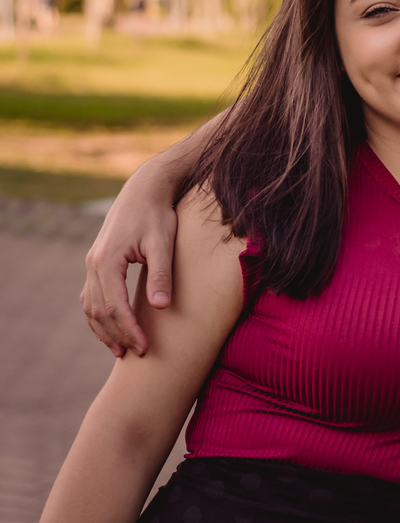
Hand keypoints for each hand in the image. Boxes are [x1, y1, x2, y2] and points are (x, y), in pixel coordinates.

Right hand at [81, 172, 178, 356]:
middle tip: (137, 354)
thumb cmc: (158, 215)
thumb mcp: (163, 243)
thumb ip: (161, 274)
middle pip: (100, 310)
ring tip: (121, 350)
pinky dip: (98, 316)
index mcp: (108, 260)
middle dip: (118, 334)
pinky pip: (91, 296)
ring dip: (104, 329)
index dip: (129, 329)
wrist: (145, 190)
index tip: (144, 347)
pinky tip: (110, 328)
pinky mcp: (98, 262)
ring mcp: (92, 263)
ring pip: (91, 306)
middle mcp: (94, 264)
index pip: (114, 306)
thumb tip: (161, 307)